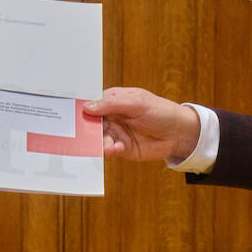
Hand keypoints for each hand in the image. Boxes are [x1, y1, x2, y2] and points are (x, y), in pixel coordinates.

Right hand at [83, 88, 200, 163]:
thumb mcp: (137, 102)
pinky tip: (116, 148)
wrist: (178, 133)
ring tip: (106, 144)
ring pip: (98, 138)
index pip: (92, 104)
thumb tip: (88, 106)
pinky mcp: (121, 148)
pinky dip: (110, 150)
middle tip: (84, 134)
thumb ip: (112, 103)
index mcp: (112, 101)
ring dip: (99, 142)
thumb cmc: (161, 111)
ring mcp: (116, 133)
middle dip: (87, 129)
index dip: (81, 109)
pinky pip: (109, 150)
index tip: (72, 115)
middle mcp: (111, 117)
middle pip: (91, 123)